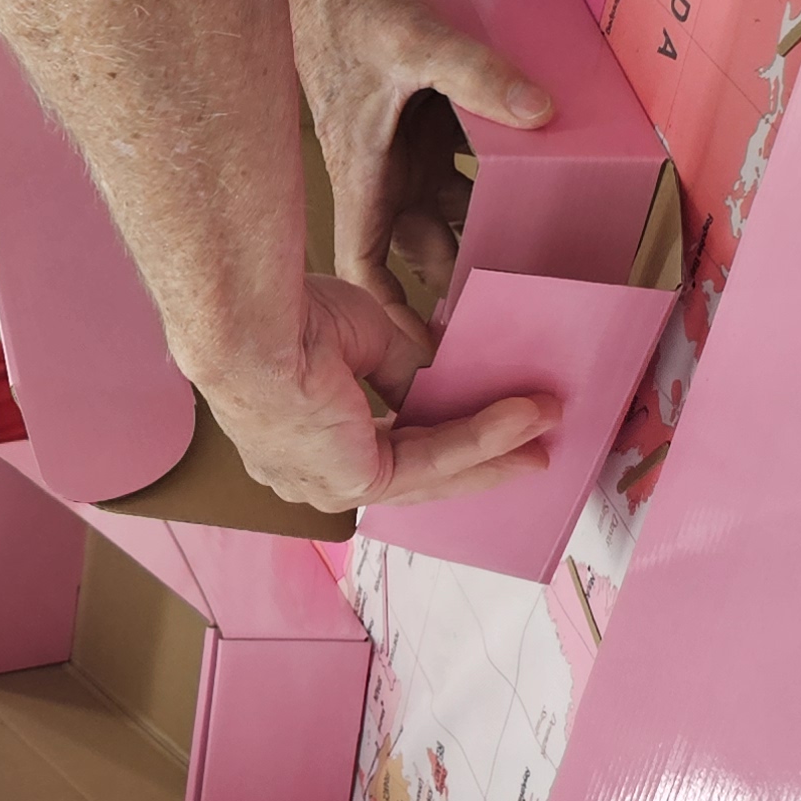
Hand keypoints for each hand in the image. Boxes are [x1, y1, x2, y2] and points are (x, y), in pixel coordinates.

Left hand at [200, 276, 555, 516]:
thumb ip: (405, 371)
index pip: (381, 444)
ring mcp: (331, 484)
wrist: (254, 324)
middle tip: (530, 451)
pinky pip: (435, 460)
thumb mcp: (363, 341)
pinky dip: (483, 438)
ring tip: (546, 427)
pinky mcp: (356, 481)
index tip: (486, 421)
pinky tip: (523, 420)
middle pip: (414, 473)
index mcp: (302, 437)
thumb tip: (442, 384)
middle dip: (479, 461)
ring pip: (432, 472)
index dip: (439, 435)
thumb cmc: (287, 316)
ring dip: (495, 448)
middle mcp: (312, 472)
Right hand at [287, 0, 553, 309]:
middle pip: (426, 257)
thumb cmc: (348, 13)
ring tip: (553, 270)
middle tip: (527, 316)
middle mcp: (386, 183)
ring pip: (454, 220)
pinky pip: (470, 177)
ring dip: (493, 238)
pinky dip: (504, 189)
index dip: (393, 318)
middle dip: (467, 287)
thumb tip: (540, 109)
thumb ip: (475, 72)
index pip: (369, 271)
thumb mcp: (411, 39)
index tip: (431, 354)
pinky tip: (554, 194)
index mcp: (366, 181)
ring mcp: (407, 161)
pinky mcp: (426, 135)